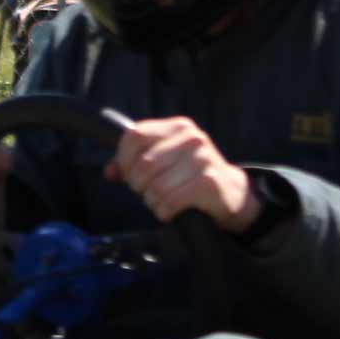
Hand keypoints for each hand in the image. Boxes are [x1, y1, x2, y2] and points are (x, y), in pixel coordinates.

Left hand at [106, 117, 259, 231]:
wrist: (229, 192)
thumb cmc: (191, 175)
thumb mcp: (166, 160)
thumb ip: (135, 162)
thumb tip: (110, 171)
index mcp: (178, 127)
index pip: (135, 135)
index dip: (123, 159)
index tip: (127, 174)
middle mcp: (192, 138)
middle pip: (143, 164)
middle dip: (138, 185)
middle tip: (146, 192)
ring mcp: (202, 159)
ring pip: (156, 186)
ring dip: (152, 201)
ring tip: (160, 202)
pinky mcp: (208, 182)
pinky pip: (170, 201)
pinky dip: (163, 211)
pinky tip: (169, 211)